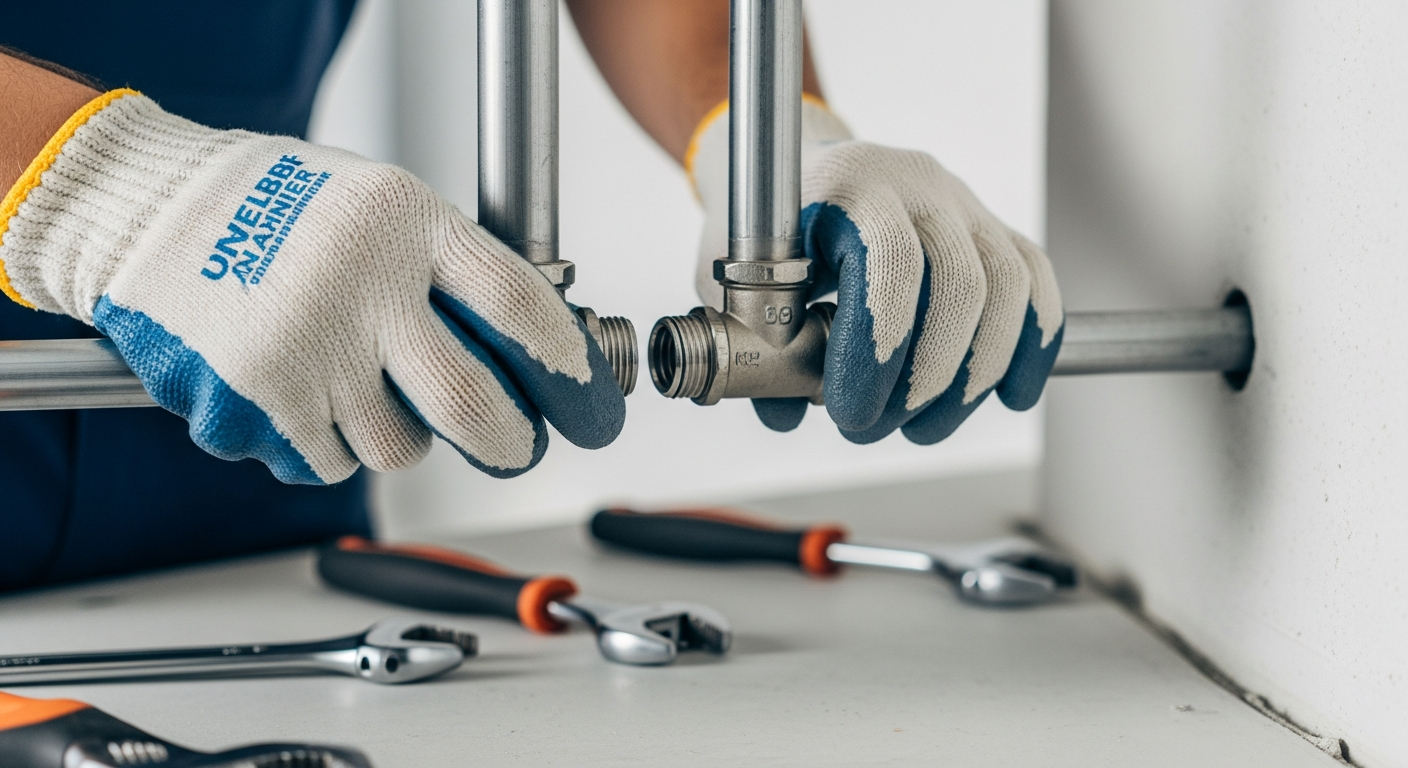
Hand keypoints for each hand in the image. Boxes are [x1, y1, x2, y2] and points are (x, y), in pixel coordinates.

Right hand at [0, 90, 623, 482]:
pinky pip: (329, 461)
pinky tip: (301, 387)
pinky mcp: (256, 402)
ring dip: (396, 434)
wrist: (143, 209)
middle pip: (473, 407)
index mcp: (406, 224)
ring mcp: (307, 350)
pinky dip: (327, 442)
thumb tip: (534, 348)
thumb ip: (448, 267)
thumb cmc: (276, 207)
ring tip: (356, 378)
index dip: (568, 369)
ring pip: (399, 448)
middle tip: (516, 446)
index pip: (519, 307)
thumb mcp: (381, 204)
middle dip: (510, 443)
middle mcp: (362, 287)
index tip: (588, 403)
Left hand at [690, 99, 1062, 442]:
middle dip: (923, 382)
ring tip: (922, 427)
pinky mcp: (992, 230)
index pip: (891, 264)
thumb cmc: (765, 225)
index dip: (877, 350)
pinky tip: (1009, 395)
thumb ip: (753, 345)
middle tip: (874, 428)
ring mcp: (963, 203)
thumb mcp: (737, 277)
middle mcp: (917, 184)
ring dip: (971, 379)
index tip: (848, 412)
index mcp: (849, 184)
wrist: (798, 166)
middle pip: (960, 286)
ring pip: (1007, 290)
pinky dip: (1032, 346)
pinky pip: (1035, 283)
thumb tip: (784, 411)